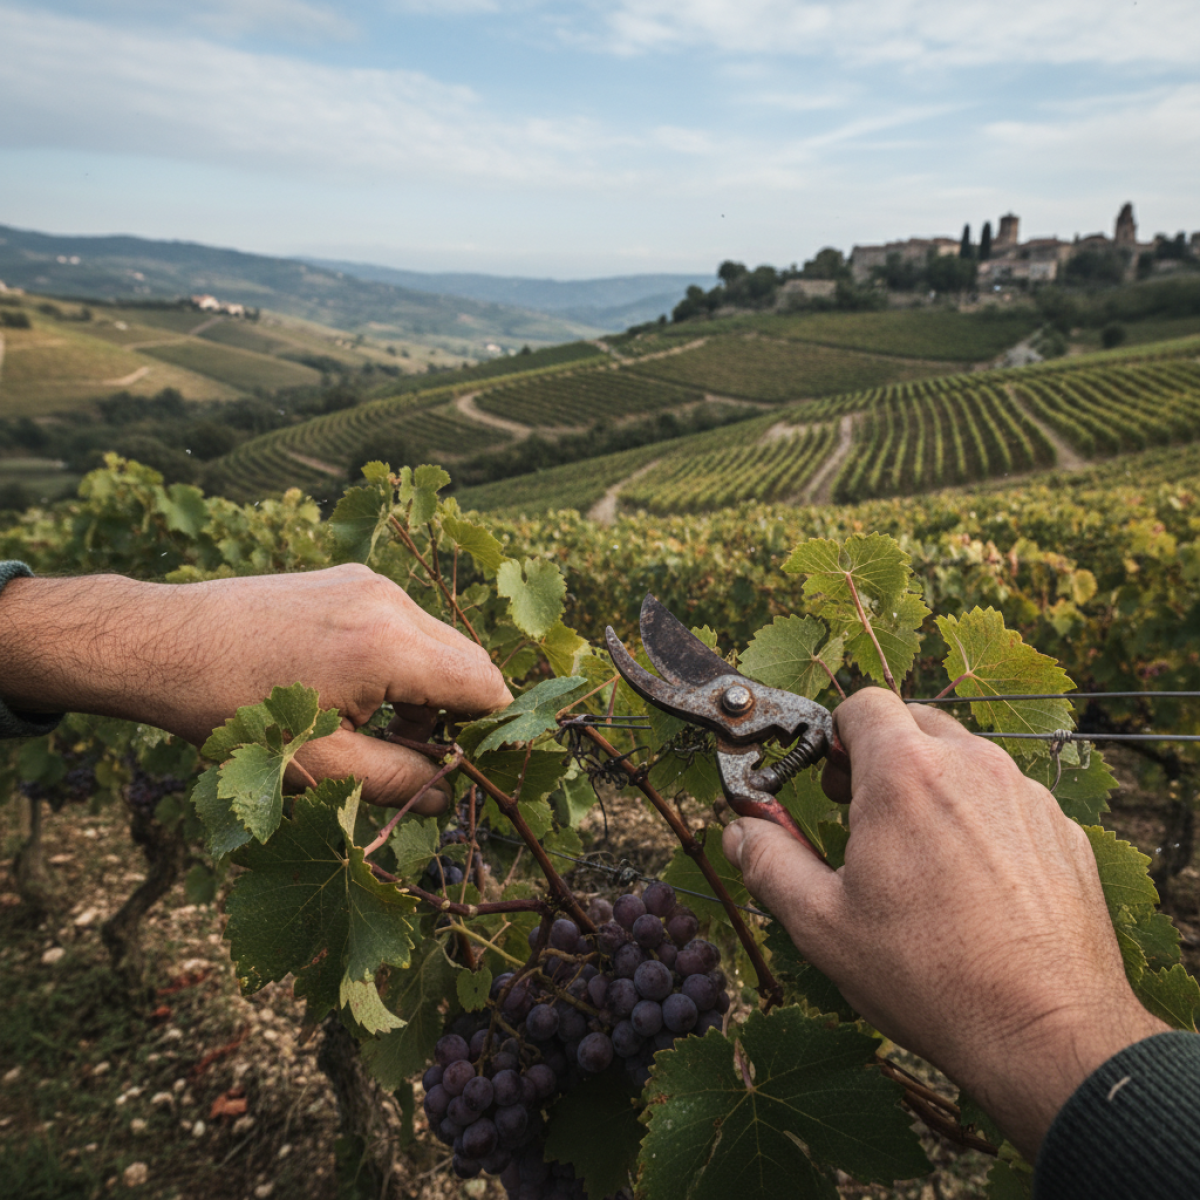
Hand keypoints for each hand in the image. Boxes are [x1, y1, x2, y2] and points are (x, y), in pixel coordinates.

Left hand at [0, 565, 511, 809]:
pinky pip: (402, 621)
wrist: (163, 643)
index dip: (488, 731)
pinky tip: (353, 688)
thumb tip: (446, 794)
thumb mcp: (318, 766)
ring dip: (428, 686)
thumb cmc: (233, 710)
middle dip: (458, 711)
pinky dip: (400, 658)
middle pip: (468, 659)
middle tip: (418, 753)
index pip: (485, 685)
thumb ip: (396, 782)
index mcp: (390, 646)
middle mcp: (390, 602)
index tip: (465, 764)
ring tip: (380, 725)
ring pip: (436, 640)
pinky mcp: (348, 577)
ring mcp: (369, 582)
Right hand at [722, 687, 1166, 1159]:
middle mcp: (973, 766)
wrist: (1046, 1034)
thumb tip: (740, 830)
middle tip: (863, 815)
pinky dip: (983, 822)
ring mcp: (1027, 796)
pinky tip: (974, 886)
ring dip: (935, 788)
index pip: (863, 704)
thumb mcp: (821, 924)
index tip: (828, 779)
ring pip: (967, 762)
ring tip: (920, 860)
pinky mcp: (1065, 832)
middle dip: (883, 756)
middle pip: (916, 723)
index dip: (835, 734)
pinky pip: (1010, 802)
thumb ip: (768, 862)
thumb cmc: (929, 976)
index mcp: (905, 773)